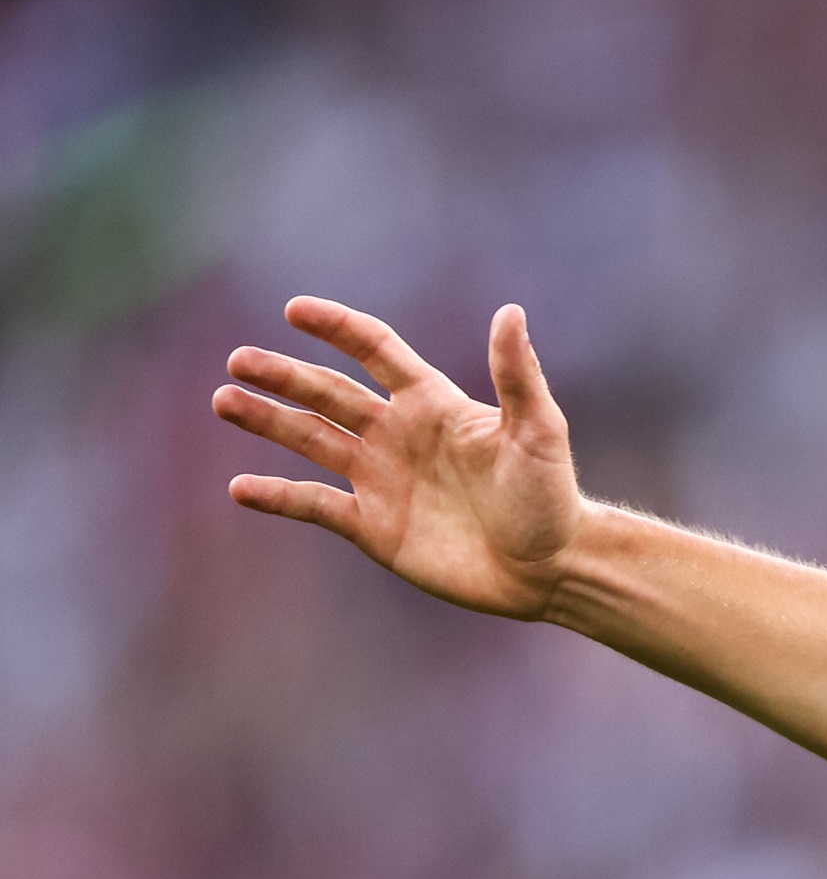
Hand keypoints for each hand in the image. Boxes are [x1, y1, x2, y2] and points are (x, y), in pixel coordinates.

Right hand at [213, 299, 584, 619]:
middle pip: (328, 393)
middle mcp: (398, 434)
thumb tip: (510, 311)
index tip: (295, 309)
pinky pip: (314, 504)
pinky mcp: (373, 526)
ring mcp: (381, 479)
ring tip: (224, 401)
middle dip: (283, 375)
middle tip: (239, 360)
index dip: (337, 328)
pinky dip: (277, 496)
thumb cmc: (550, 497)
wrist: (549, 569)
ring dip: (267, 420)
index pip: (375, 351)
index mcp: (432, 403)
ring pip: (311, 439)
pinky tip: (239, 488)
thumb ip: (517, 375)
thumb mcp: (538, 432)